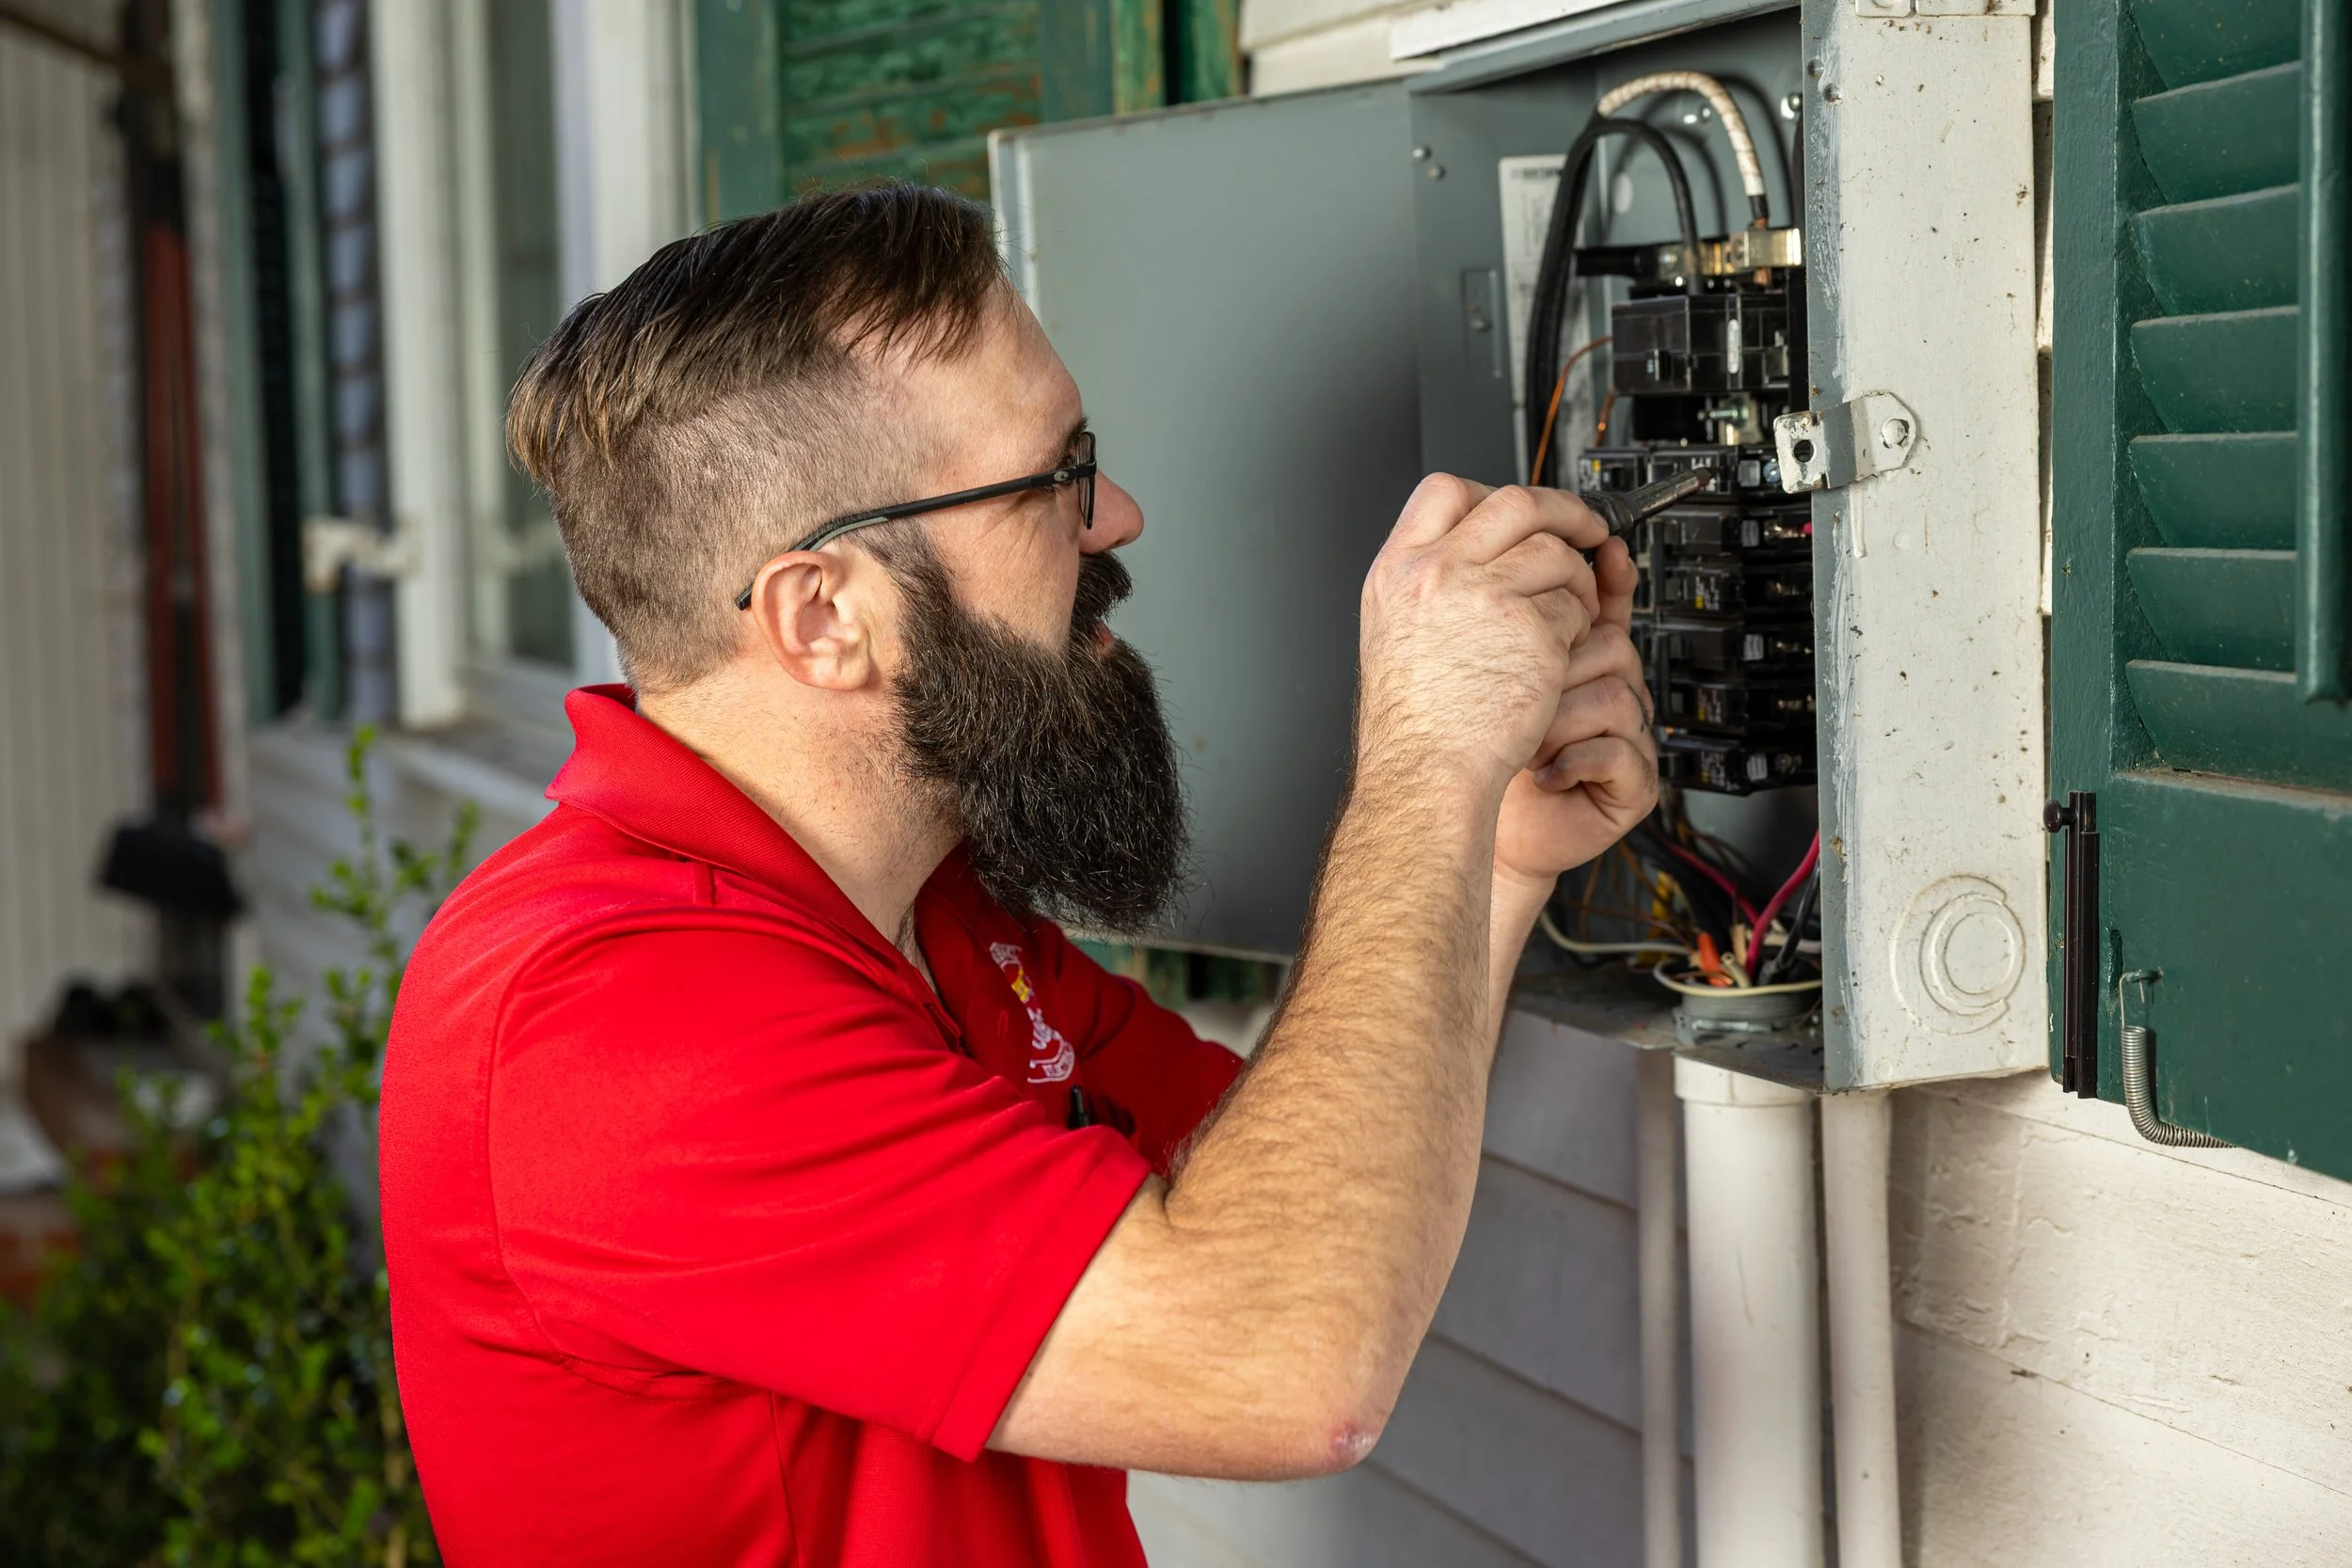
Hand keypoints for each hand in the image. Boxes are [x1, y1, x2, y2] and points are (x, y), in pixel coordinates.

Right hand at [1356, 476, 1609, 797]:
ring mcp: (1485, 596)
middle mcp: (1438, 572)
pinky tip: (1561, 652)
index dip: (1489, 492)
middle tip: (1583, 529)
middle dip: (1560, 511)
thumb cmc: (1413, 720)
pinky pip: (1574, 606)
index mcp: (1399, 569)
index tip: (1517, 512)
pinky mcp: (1531, 629)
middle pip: (1515, 503)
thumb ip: (1428, 582)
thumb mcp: (1394, 630)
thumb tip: (1473, 550)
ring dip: (1576, 578)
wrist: (1424, 770)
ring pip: (1555, 553)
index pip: (1445, 490)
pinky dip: (1578, 626)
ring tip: (1571, 610)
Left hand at [1493, 536, 1658, 887]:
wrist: (1474, 823)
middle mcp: (1608, 694)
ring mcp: (1628, 738)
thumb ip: (1504, 617)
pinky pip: (1622, 752)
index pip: (1607, 605)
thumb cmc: (1478, 749)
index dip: (1611, 577)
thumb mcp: (1484, 670)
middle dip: (1556, 672)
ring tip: (1526, 742)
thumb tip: (1495, 552)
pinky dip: (1575, 760)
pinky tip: (1545, 770)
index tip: (1606, 550)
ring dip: (1560, 722)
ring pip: (1616, 697)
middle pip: (1611, 646)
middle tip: (1518, 698)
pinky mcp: (1635, 785)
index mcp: (1576, 661)